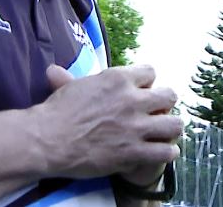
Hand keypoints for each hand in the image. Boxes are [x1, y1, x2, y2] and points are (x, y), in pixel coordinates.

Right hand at [33, 64, 182, 179]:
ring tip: (164, 133)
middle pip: (170, 96)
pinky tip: (162, 151)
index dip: (146, 83)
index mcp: (118, 79)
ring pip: (175, 124)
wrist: (47, 141)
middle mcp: (132, 100)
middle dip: (165, 103)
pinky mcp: (134, 152)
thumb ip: (71, 78)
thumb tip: (54, 70)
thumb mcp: (68, 88)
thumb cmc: (54, 113)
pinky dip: (167, 152)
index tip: (140, 92)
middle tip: (156, 112)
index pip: (151, 72)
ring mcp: (136, 127)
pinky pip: (167, 151)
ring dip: (170, 128)